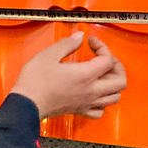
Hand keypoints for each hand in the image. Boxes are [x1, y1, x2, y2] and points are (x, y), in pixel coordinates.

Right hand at [10, 32, 126, 118]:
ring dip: (113, 83)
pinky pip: (101, 110)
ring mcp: (87, 102)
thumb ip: (67, 44)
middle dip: (116, 66)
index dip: (101, 46)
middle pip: (120, 81)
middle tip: (104, 57)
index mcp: (85, 75)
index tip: (90, 42)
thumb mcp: (49, 54)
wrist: (27, 103)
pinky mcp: (80, 110)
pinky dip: (103, 101)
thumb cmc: (35, 82)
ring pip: (115, 96)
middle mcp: (91, 90)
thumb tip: (78, 37)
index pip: (108, 59)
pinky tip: (95, 94)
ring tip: (103, 74)